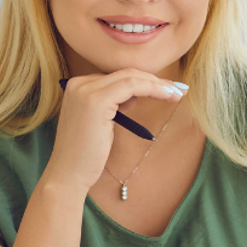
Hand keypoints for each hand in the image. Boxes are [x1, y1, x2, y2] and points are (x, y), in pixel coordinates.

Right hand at [44, 70, 185, 197]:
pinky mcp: (95, 101)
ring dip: (157, 84)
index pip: (117, 77)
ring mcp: (85, 90)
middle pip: (125, 73)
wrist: (69, 174)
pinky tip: (166, 96)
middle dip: (154, 80)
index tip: (166, 89)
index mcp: (78, 86)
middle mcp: (79, 83)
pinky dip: (152, 89)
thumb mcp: (101, 122)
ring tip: (176, 94)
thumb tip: (133, 96)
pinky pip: (131, 86)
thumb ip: (113, 104)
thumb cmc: (86, 154)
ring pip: (131, 77)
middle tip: (177, 90)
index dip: (144, 81)